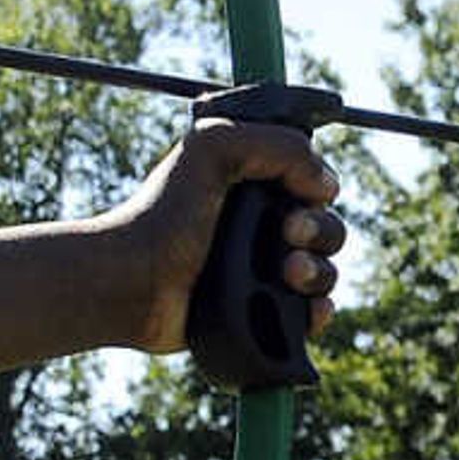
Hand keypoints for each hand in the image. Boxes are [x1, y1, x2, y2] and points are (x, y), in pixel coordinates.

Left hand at [118, 118, 343, 356]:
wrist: (131, 282)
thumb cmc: (163, 214)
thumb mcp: (212, 148)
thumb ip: (276, 144)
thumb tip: (325, 186)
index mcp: (254, 187)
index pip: (315, 185)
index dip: (318, 188)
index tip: (301, 194)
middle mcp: (261, 229)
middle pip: (327, 229)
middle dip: (321, 231)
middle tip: (290, 233)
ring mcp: (261, 273)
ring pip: (324, 272)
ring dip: (321, 271)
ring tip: (289, 272)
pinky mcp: (259, 314)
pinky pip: (309, 315)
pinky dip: (319, 311)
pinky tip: (308, 309)